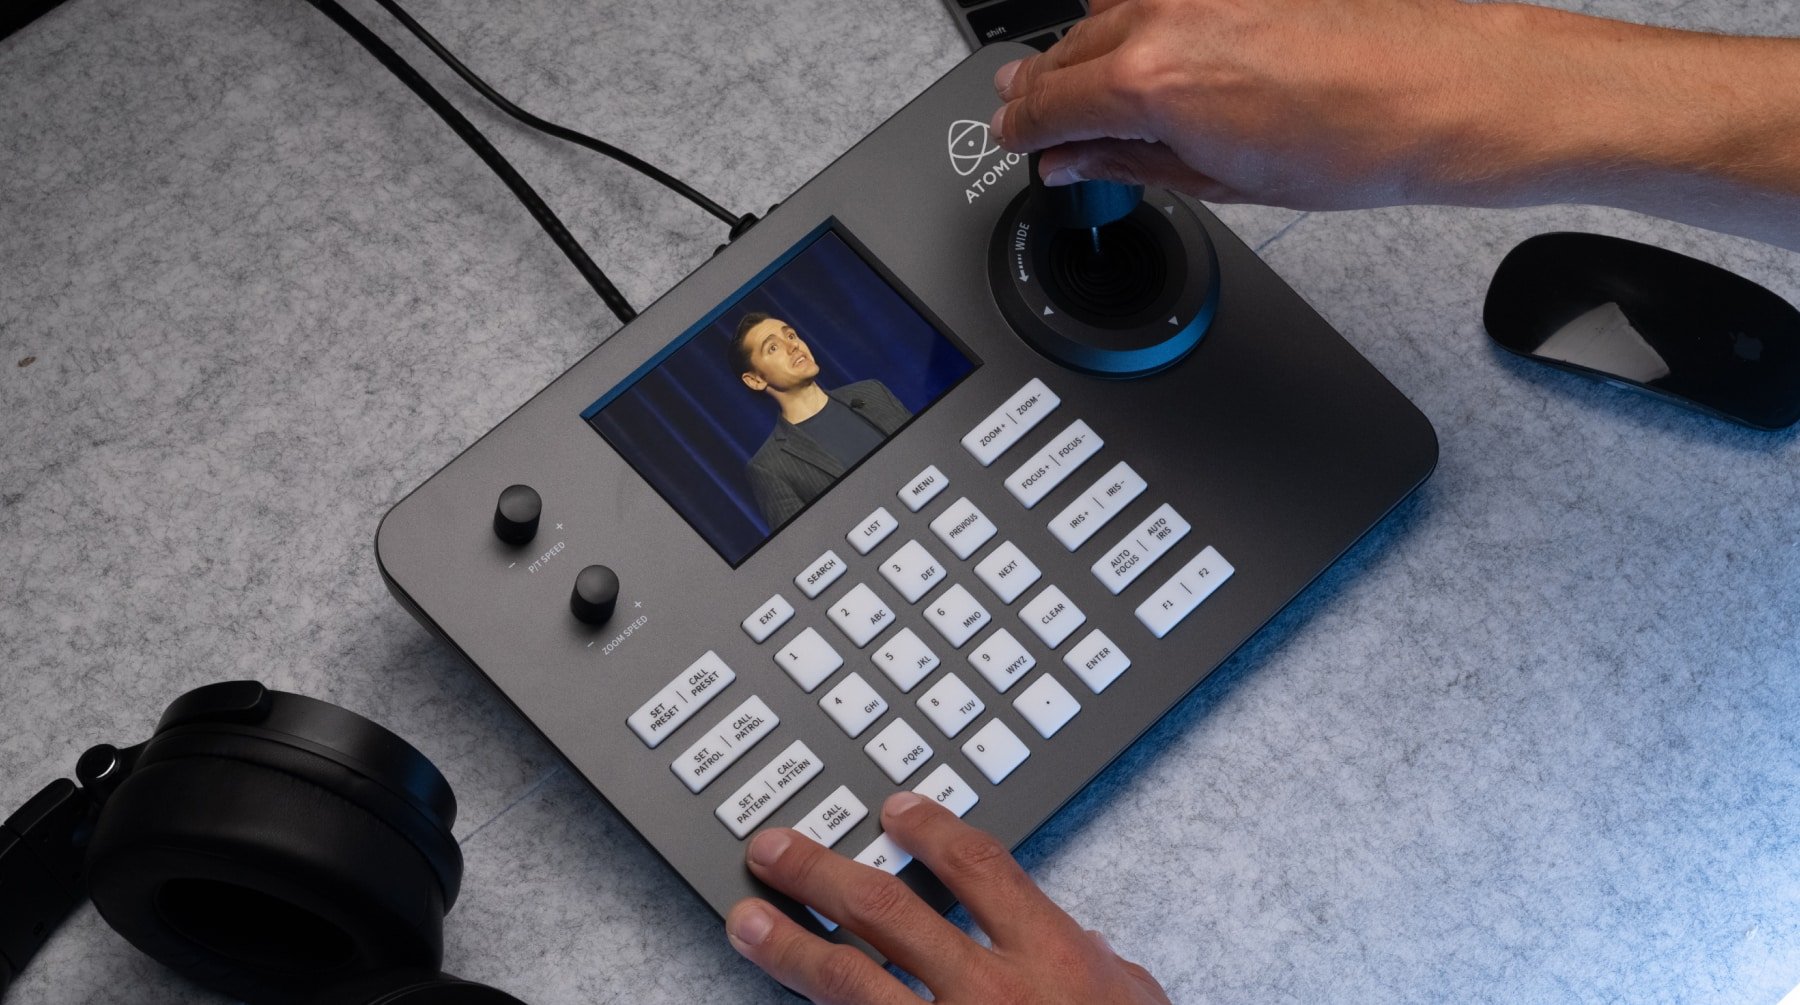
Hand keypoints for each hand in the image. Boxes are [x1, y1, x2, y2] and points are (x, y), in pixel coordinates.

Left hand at [725, 792, 1170, 1004]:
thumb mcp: (1132, 1001)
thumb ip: (1096, 963)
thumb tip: (1081, 940)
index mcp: (1047, 956)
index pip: (973, 865)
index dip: (927, 829)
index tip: (892, 811)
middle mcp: (989, 993)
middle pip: (886, 911)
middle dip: (820, 873)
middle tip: (773, 850)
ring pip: (849, 982)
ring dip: (789, 946)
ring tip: (746, 920)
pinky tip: (783, 998)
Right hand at [989, 0, 1799, 249]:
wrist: (1452, 91)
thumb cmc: (1363, 141)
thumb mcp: (1223, 180)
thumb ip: (1129, 161)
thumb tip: (1075, 160)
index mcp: (1150, 78)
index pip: (1043, 100)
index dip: (1017, 128)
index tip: (1015, 142)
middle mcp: (1166, 13)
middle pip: (1064, 51)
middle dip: (1041, 90)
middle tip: (1035, 123)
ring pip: (1106, 15)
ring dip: (1085, 54)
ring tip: (1091, 95)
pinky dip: (1136, 25)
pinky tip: (1146, 54)